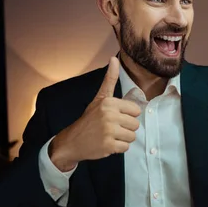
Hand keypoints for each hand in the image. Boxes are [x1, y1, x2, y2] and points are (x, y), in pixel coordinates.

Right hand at [49, 56, 140, 170]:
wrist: (72, 141)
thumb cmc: (90, 118)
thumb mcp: (100, 98)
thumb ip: (110, 79)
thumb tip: (114, 58)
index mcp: (109, 102)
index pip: (136, 111)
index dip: (127, 115)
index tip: (115, 117)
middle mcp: (109, 115)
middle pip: (135, 125)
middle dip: (126, 128)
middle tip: (111, 128)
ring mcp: (109, 131)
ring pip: (132, 137)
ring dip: (123, 139)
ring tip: (109, 135)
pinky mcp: (108, 146)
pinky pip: (126, 147)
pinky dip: (118, 148)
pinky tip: (107, 144)